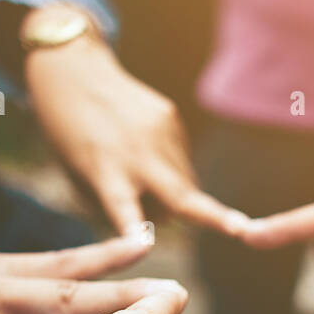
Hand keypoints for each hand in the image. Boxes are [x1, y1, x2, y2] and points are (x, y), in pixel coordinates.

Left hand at [24, 19, 247, 238]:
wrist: (72, 70)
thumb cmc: (69, 136)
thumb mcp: (78, 175)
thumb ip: (115, 205)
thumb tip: (164, 222)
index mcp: (103, 171)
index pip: (120, 206)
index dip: (135, 228)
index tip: (146, 244)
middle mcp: (135, 153)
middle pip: (181, 195)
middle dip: (215, 216)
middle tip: (243, 230)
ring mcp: (159, 132)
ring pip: (184, 184)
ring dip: (175, 196)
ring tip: (142, 179)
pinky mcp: (171, 117)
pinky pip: (181, 161)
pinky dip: (170, 170)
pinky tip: (145, 152)